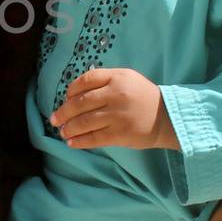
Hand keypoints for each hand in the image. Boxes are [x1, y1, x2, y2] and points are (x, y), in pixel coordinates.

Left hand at [49, 68, 176, 149]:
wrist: (167, 117)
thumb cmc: (143, 97)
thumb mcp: (127, 79)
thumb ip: (105, 81)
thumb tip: (75, 92)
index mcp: (117, 78)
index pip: (86, 80)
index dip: (71, 89)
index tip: (66, 98)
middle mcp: (116, 95)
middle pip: (81, 102)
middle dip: (64, 112)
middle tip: (54, 119)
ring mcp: (117, 115)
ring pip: (84, 122)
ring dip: (69, 128)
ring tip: (62, 132)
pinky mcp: (120, 134)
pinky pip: (94, 138)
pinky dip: (80, 141)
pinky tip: (71, 143)